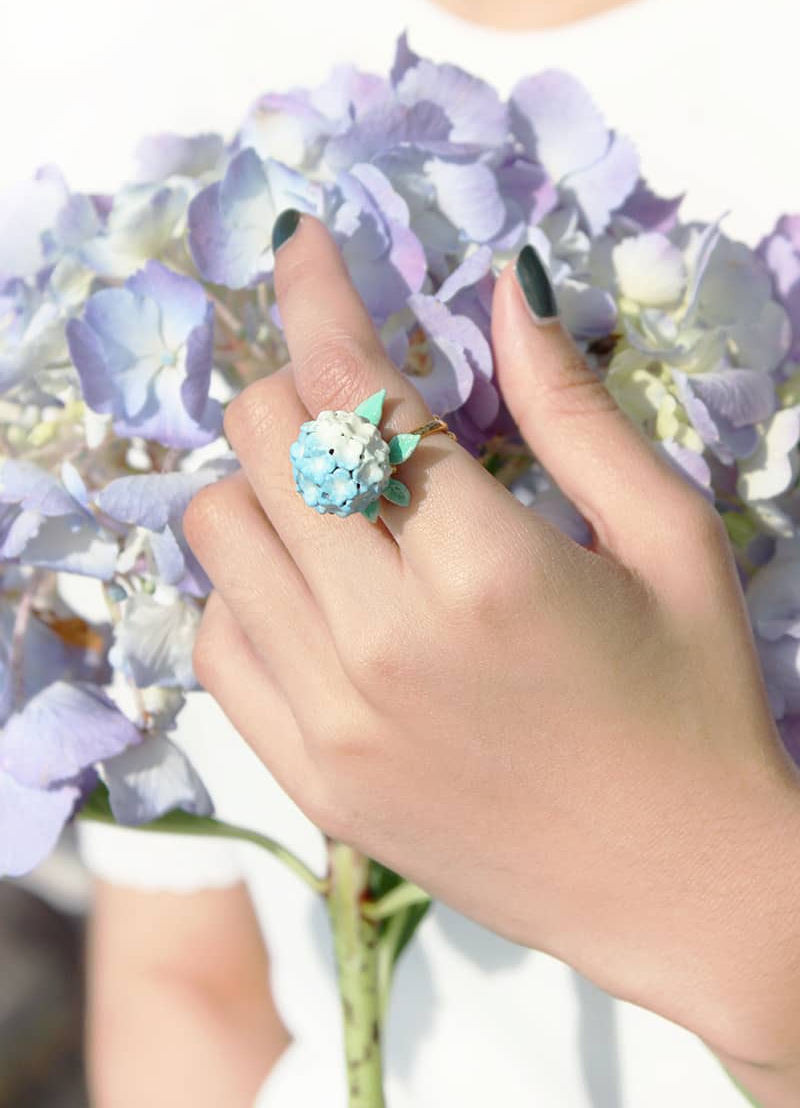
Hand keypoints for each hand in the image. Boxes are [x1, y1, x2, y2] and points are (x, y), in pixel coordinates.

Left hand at [184, 213, 799, 1068]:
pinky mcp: (311, 781)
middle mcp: (385, 644)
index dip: (317, 294)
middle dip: (299, 389)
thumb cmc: (696, 704)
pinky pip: (215, 643)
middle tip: (356, 402)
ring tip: (344, 501)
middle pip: (261, 441)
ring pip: (217, 532)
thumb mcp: (666, 539)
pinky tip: (322, 592)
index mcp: (488, 569)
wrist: (682, 889)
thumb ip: (572, 407)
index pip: (351, 388)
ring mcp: (333, 723)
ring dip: (268, 483)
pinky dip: (249, 589)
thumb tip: (509, 287)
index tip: (302, 245)